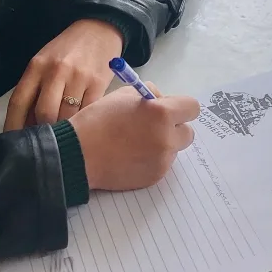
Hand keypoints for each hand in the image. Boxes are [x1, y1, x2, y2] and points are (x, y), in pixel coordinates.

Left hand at [4, 19, 123, 130]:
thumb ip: (34, 90)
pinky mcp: (98, 84)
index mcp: (36, 66)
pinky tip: (82, 125)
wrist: (100, 28)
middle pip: (44, 114)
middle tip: (45, 142)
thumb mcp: (44, 62)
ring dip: (64, 131)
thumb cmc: (67, 50)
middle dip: (43, 131)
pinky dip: (83, 123)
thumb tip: (26, 126)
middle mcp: (56, 71)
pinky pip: (87, 113)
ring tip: (65, 136)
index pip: (19, 102)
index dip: (14, 126)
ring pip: (67, 117)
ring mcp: (78, 78)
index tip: (14, 144)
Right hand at [69, 85, 200, 190]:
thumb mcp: (124, 94)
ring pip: (174, 149)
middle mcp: (167, 138)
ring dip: (163, 144)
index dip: (180, 106)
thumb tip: (162, 99)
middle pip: (188, 132)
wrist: (79, 154)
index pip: (192, 107)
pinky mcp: (154, 177)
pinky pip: (162, 164)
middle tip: (153, 126)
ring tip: (137, 142)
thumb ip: (150, 95)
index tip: (169, 109)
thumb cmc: (98, 120)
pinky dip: (152, 159)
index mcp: (162, 114)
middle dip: (175, 128)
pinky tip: (131, 156)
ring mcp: (162, 161)